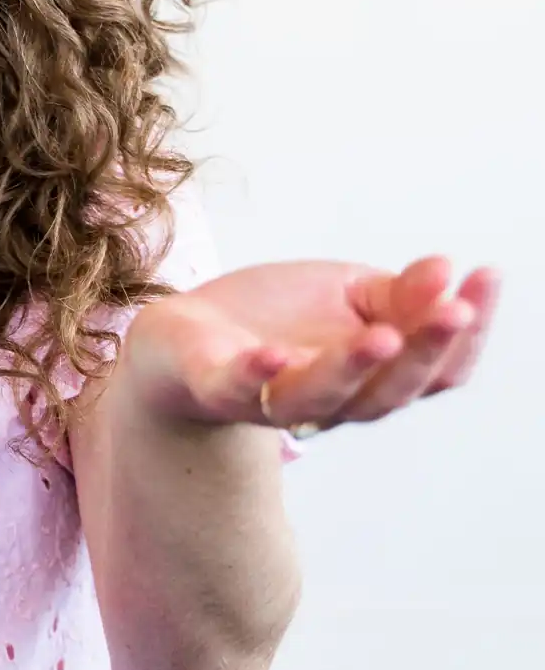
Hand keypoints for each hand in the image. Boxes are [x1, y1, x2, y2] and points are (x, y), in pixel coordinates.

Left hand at [118, 256, 500, 433]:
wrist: (182, 338)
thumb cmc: (274, 319)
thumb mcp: (344, 294)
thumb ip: (396, 294)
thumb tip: (445, 271)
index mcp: (373, 377)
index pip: (435, 367)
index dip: (466, 330)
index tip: (487, 275)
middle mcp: (333, 398)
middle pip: (390, 390)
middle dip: (427, 349)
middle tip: (455, 308)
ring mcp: (273, 397)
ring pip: (323, 396)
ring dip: (355, 368)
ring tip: (384, 336)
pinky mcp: (218, 387)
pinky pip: (240, 389)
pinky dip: (256, 374)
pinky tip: (271, 355)